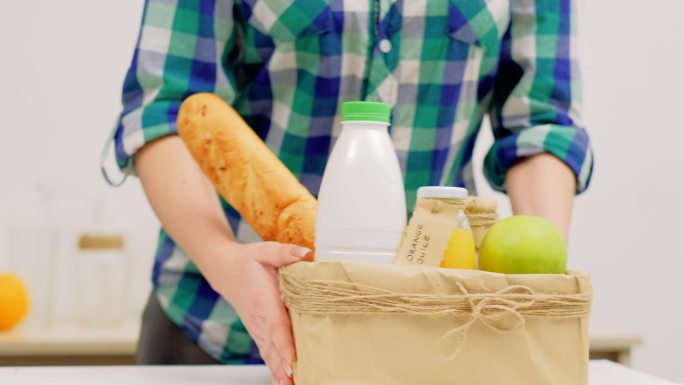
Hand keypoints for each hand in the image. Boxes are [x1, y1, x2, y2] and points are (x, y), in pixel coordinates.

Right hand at [204, 241, 311, 384]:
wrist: (225, 269)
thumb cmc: (248, 261)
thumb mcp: (266, 251)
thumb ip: (286, 253)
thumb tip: (305, 254)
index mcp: (265, 302)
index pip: (277, 328)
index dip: (284, 347)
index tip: (292, 363)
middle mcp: (260, 320)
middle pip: (274, 350)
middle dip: (284, 369)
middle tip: (296, 384)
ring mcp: (258, 329)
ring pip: (270, 356)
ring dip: (280, 374)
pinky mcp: (259, 333)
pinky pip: (268, 355)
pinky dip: (275, 370)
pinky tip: (283, 382)